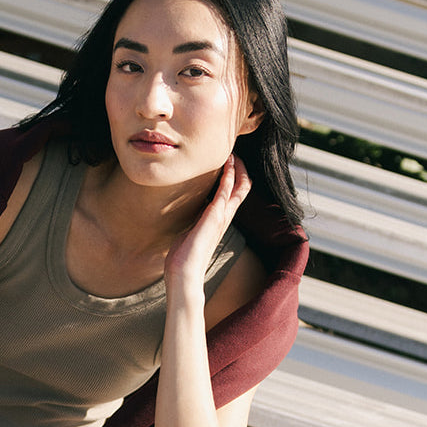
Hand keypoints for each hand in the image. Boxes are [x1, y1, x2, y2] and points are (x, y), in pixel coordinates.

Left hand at [164, 155, 251, 291]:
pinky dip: (228, 176)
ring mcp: (221, 217)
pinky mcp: (214, 216)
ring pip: (239, 187)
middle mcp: (224, 218)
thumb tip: (188, 217)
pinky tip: (227, 164)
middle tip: (235, 154)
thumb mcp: (189, 233)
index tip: (228, 164)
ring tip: (233, 153)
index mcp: (219, 222)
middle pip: (243, 189)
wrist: (184, 273)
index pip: (234, 196)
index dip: (234, 179)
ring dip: (236, 169)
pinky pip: (226, 191)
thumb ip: (194, 222)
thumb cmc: (183, 258)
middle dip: (240, 170)